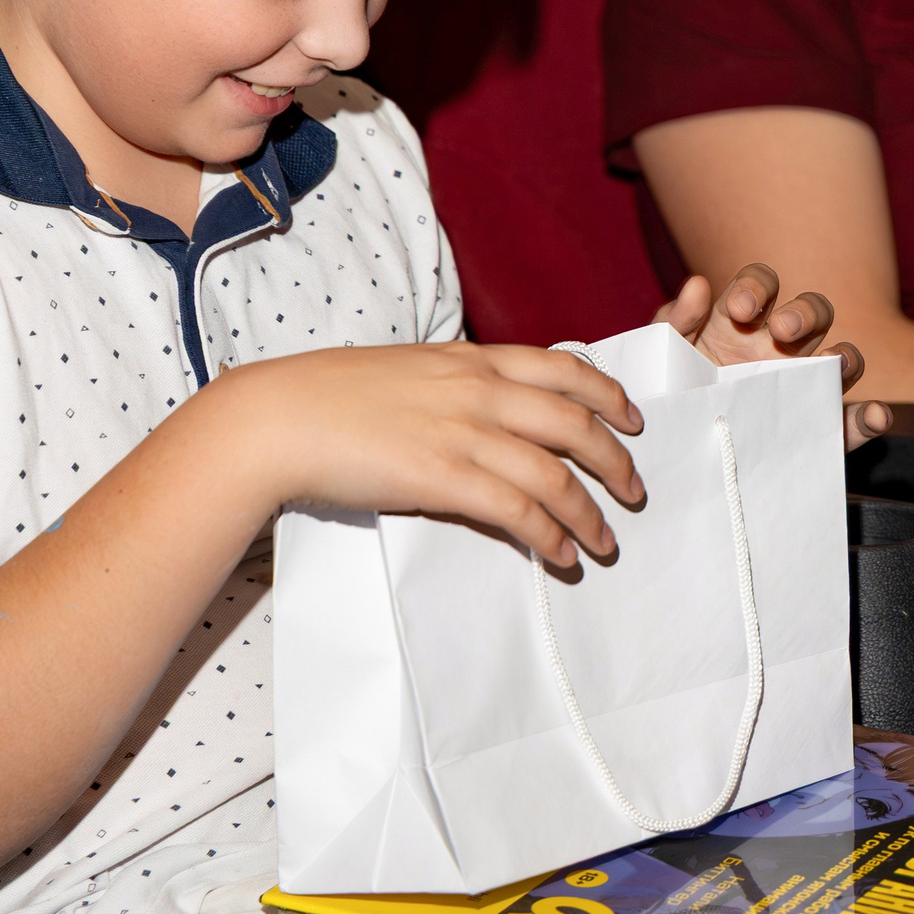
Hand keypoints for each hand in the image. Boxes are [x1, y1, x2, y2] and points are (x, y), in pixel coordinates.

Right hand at [221, 341, 645, 567]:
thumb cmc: (331, 396)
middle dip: (615, 459)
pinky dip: (550, 536)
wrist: (280, 417)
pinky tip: (562, 555)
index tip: (631, 417)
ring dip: (589, 512)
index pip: (562, 367)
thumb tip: (485, 410)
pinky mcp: (443, 476)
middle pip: (574, 422)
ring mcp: (463, 432)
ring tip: (605, 542)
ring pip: (555, 473)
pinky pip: (518, 511)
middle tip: (633, 490)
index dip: (608, 393)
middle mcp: (478, 389)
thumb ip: (454, 384)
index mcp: (470, 358)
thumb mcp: (408, 371)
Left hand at [654, 265, 891, 448]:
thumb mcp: (661, 358)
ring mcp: (804, 386)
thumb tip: (697, 283)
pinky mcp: (820, 429)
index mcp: (742, 321)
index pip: (763, 285)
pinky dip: (873, 416)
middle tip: (782, 330)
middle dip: (804, 314)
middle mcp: (780, 347)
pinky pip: (855, 420)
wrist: (675, 458)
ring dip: (844, 355)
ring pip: (843, 356)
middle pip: (814, 311)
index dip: (757, 286)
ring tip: (826, 365)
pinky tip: (873, 416)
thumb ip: (673, 321)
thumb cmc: (670, 396)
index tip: (739, 307)